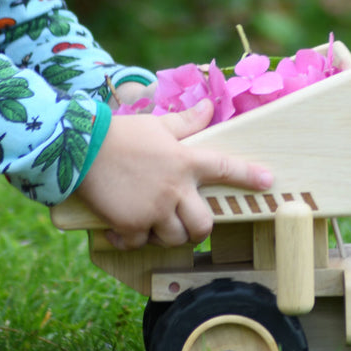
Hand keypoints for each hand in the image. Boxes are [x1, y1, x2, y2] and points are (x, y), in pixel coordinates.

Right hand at [76, 97, 272, 249]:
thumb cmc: (122, 133)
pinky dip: (133, 240)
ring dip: (166, 234)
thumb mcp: (158, 125)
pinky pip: (140, 243)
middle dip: (198, 228)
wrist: (82, 148)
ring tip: (152, 221)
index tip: (267, 181)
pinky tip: (123, 230)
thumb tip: (210, 106)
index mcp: (184, 161)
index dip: (248, 175)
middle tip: (186, 222)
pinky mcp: (130, 224)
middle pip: (203, 224)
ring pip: (175, 238)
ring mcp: (153, 209)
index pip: (224, 168)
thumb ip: (187, 122)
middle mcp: (174, 188)